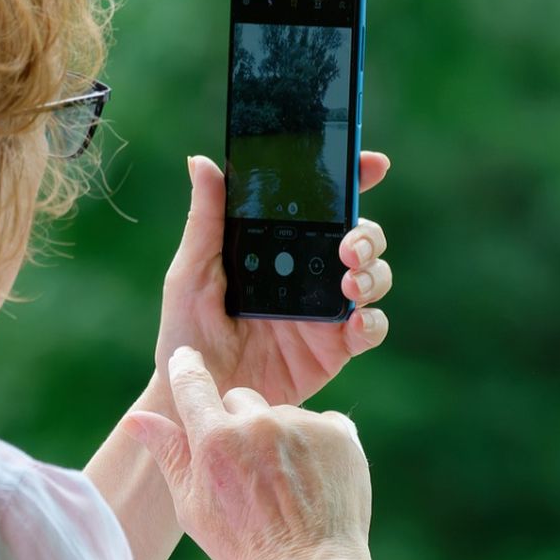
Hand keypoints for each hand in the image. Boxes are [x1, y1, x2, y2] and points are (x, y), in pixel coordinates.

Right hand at [125, 347, 371, 559]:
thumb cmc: (244, 544)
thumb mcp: (193, 505)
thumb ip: (168, 453)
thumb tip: (135, 419)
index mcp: (215, 440)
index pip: (191, 383)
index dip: (186, 367)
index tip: (185, 359)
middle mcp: (258, 424)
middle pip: (240, 398)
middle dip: (239, 422)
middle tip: (248, 467)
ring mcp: (302, 426)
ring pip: (281, 413)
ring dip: (280, 436)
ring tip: (285, 482)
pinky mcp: (339, 434)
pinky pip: (322, 423)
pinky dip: (317, 445)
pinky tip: (313, 479)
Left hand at [154, 153, 392, 407]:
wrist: (197, 398)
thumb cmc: (186, 333)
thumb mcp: (191, 272)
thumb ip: (205, 220)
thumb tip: (200, 161)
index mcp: (276, 246)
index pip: (321, 205)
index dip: (352, 180)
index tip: (370, 164)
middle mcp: (308, 272)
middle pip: (359, 237)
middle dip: (366, 234)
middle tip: (347, 245)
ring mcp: (325, 310)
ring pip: (373, 277)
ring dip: (372, 273)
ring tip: (349, 283)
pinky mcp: (334, 348)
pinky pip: (370, 329)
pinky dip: (371, 322)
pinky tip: (355, 322)